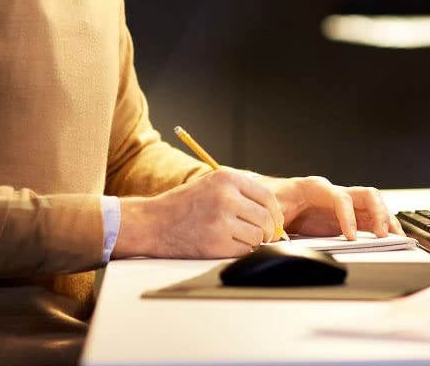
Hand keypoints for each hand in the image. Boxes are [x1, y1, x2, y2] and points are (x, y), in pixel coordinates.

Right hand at [113, 166, 285, 258]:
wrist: (153, 222)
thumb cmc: (185, 205)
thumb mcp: (212, 184)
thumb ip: (240, 192)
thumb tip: (273, 212)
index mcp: (227, 178)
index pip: (267, 197)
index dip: (276, 213)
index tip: (276, 222)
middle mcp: (226, 196)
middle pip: (266, 218)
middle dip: (269, 230)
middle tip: (265, 236)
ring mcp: (221, 220)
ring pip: (257, 236)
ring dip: (255, 242)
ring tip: (241, 239)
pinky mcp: (215, 243)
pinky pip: (244, 250)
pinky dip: (242, 251)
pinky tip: (230, 246)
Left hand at [260, 176, 403, 239]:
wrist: (273, 197)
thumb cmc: (275, 199)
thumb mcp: (272, 208)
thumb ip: (276, 221)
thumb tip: (277, 237)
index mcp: (316, 187)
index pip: (340, 198)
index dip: (348, 216)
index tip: (350, 236)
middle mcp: (335, 192)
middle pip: (365, 194)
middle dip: (377, 212)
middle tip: (382, 234)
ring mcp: (344, 203)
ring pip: (373, 204)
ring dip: (386, 218)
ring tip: (396, 237)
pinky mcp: (348, 215)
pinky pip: (371, 217)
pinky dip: (384, 225)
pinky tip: (393, 237)